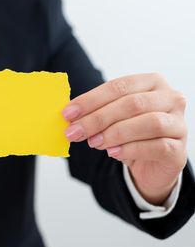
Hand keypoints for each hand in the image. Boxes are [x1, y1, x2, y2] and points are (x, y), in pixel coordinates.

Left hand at [62, 73, 187, 204]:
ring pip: (149, 123)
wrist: (151, 164)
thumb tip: (69, 115)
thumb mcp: (112, 118)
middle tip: (75, 131)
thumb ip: (95, 112)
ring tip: (94, 143)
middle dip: (98, 118)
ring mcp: (178, 123)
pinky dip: (131, 149)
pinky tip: (112, 153)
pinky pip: (157, 146)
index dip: (91, 100)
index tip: (68, 113)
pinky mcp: (179, 149)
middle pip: (132, 104)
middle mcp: (170, 98)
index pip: (119, 87)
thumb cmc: (130, 134)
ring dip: (115, 133)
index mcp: (151, 82)